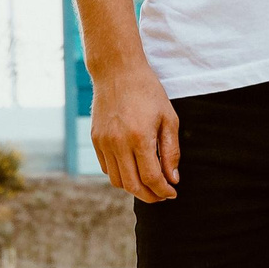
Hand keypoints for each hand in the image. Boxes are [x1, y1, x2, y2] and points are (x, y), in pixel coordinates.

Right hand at [92, 63, 180, 201]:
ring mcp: (104, 142)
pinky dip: (120, 175)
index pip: (151, 178)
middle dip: (150, 196)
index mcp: (140, 137)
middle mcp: (118, 143)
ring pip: (117, 181)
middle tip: (162, 196)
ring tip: (148, 184)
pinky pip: (107, 168)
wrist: (117, 71)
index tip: (172, 193)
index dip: (163, 191)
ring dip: (134, 188)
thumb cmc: (148, 92)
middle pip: (133, 185)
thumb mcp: (169, 118)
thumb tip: (173, 179)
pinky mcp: (95, 139)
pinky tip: (133, 169)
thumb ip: (171, 151)